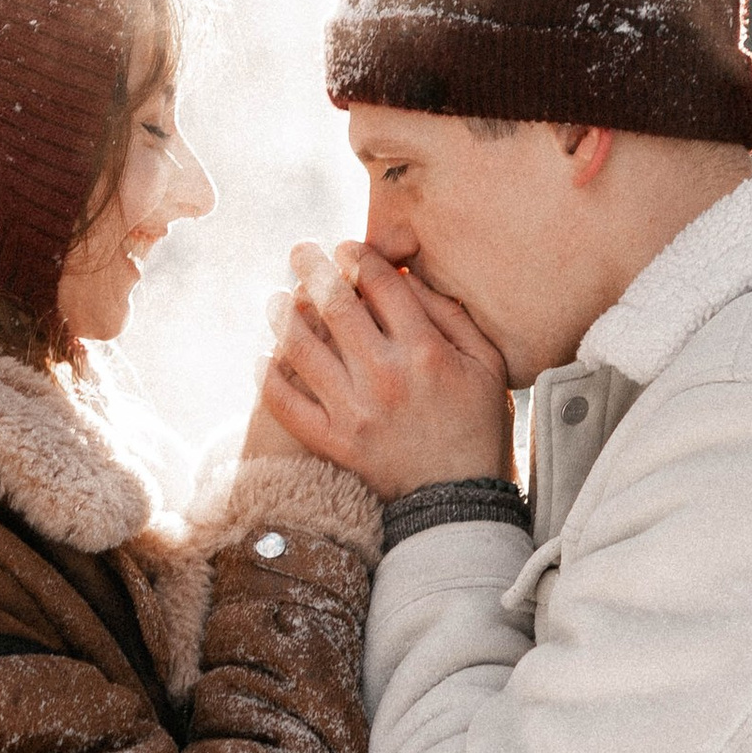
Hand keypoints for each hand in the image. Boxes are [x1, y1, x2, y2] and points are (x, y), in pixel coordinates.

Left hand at [254, 241, 512, 499]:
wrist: (458, 503)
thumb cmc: (478, 426)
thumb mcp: (486, 364)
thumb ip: (450, 315)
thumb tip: (406, 276)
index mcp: (425, 351)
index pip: (381, 284)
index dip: (359, 256)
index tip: (348, 249)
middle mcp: (384, 376)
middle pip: (334, 304)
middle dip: (311, 268)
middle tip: (299, 251)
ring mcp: (353, 411)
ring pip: (300, 347)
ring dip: (283, 315)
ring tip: (277, 300)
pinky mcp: (332, 442)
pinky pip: (286, 403)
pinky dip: (269, 375)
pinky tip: (265, 355)